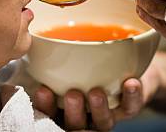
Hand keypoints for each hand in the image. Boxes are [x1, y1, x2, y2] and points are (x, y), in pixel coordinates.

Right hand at [33, 59, 160, 130]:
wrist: (128, 67)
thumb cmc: (90, 65)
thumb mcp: (71, 62)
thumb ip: (55, 61)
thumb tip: (33, 42)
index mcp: (67, 108)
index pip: (52, 112)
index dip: (45, 106)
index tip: (42, 90)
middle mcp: (87, 116)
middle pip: (77, 124)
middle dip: (73, 112)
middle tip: (72, 94)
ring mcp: (109, 114)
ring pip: (103, 122)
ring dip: (99, 108)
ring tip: (96, 92)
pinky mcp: (129, 108)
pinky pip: (131, 107)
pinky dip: (132, 96)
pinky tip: (130, 83)